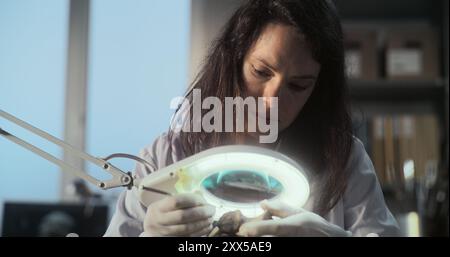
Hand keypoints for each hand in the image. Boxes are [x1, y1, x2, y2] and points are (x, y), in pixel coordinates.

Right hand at [142, 193, 214, 235]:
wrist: (152, 233)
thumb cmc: (161, 215)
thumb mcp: (164, 206)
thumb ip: (180, 200)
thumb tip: (201, 195)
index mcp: (157, 208)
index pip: (177, 201)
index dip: (193, 200)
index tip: (203, 200)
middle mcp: (158, 221)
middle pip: (183, 215)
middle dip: (201, 212)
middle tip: (212, 210)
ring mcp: (164, 233)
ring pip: (187, 228)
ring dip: (203, 223)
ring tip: (211, 218)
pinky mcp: (172, 241)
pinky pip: (189, 237)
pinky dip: (201, 232)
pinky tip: (207, 227)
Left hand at [236, 200, 351, 236]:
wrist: (330, 240)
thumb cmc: (314, 226)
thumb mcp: (299, 213)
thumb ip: (280, 209)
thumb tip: (262, 204)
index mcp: (293, 226)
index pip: (273, 228)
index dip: (257, 229)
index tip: (244, 229)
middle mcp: (291, 238)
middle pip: (267, 240)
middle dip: (253, 237)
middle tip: (243, 233)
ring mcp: (290, 245)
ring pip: (269, 243)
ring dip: (260, 240)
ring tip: (251, 236)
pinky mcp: (288, 251)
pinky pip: (273, 246)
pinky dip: (266, 243)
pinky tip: (262, 237)